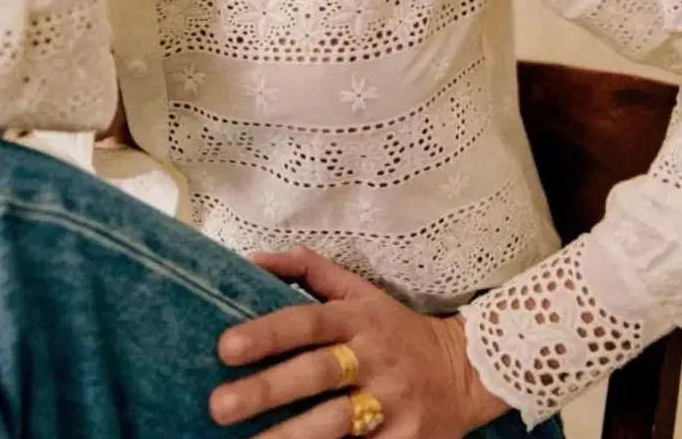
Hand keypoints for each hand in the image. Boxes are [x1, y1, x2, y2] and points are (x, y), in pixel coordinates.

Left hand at [210, 248, 508, 437]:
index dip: (268, 333)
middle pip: (316, 373)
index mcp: (358, 317)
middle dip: (267, 391)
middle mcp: (374, 357)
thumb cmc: (393, 328)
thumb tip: (249, 259)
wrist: (462, 369)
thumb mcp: (358, 291)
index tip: (226, 347)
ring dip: (290, 438)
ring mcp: (392, 402)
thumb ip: (307, 271)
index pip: (307, 321)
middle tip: (219, 405)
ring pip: (336, 422)